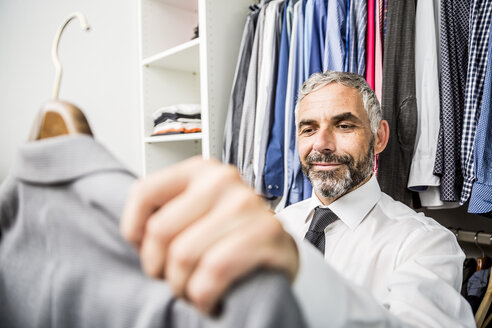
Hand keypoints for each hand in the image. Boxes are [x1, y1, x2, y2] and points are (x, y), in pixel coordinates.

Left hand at [120, 157, 298, 312]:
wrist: (276, 252)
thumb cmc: (230, 235)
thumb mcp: (196, 212)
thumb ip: (166, 212)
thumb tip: (136, 235)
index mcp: (201, 171)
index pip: (143, 193)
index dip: (134, 230)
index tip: (145, 248)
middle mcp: (223, 180)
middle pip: (160, 231)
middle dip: (159, 267)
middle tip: (175, 276)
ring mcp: (247, 204)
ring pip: (183, 255)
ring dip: (182, 285)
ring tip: (194, 287)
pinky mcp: (267, 233)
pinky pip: (214, 271)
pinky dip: (205, 294)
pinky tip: (210, 296)